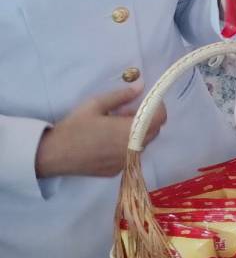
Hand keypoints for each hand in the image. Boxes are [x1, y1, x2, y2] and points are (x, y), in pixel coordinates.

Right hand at [34, 85, 162, 178]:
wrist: (52, 154)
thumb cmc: (74, 126)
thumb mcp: (96, 104)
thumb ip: (122, 95)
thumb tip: (141, 86)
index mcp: (129, 131)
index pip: (160, 119)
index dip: (157, 108)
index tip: (147, 102)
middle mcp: (132, 149)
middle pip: (153, 131)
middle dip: (146, 120)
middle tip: (125, 113)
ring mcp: (125, 162)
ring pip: (142, 144)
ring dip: (136, 133)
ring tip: (113, 127)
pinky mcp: (116, 171)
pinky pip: (130, 155)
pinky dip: (126, 146)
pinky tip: (106, 142)